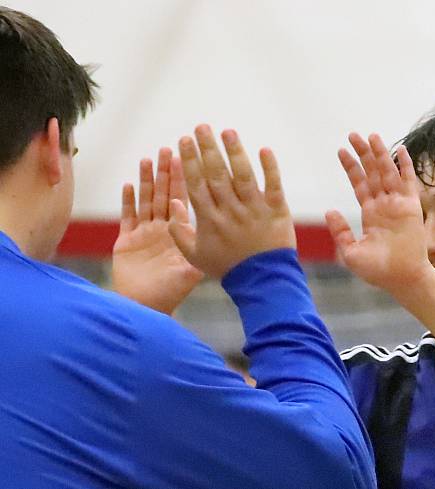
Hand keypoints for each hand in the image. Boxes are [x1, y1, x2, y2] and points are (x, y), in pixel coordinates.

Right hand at [112, 148, 203, 313]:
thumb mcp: (190, 269)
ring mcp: (144, 233)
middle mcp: (163, 229)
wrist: (147, 308)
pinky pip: (127, 217)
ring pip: (146, 200)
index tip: (188, 158)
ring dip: (146, 180)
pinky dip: (127, 201)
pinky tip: (127, 184)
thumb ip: (195, 246)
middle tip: (168, 149)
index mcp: (180, 232)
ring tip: (148, 159)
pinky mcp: (126, 241)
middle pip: (164, 194)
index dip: (184, 179)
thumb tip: (203, 223)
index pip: (183, 199)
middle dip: (166, 172)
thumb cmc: (171, 292)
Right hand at [169, 125, 295, 278]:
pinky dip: (270, 168)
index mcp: (209, 219)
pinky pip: (273, 186)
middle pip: (217, 174)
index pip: (197, 183)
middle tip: (202, 127)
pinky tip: (264, 149)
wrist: (262, 280)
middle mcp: (231, 210)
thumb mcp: (195, 256)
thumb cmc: (227, 267)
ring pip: (243, 176)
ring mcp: (254, 209)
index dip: (190, 160)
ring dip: (235, 152)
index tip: (184, 140)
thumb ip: (179, 232)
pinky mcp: (277, 210)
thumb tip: (170, 205)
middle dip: (208, 148)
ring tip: (228, 132)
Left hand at [325, 133, 431, 295]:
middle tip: (353, 134)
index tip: (341, 150)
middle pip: (372, 173)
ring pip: (388, 173)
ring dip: (380, 154)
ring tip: (371, 136)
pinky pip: (408, 182)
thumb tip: (329, 211)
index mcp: (370, 213)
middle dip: (363, 154)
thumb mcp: (350, 252)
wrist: (401, 279)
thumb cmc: (378, 271)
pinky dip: (405, 166)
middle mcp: (384, 205)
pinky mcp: (411, 207)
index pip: (359, 184)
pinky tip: (400, 150)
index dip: (350, 167)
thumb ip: (340, 231)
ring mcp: (398, 204)